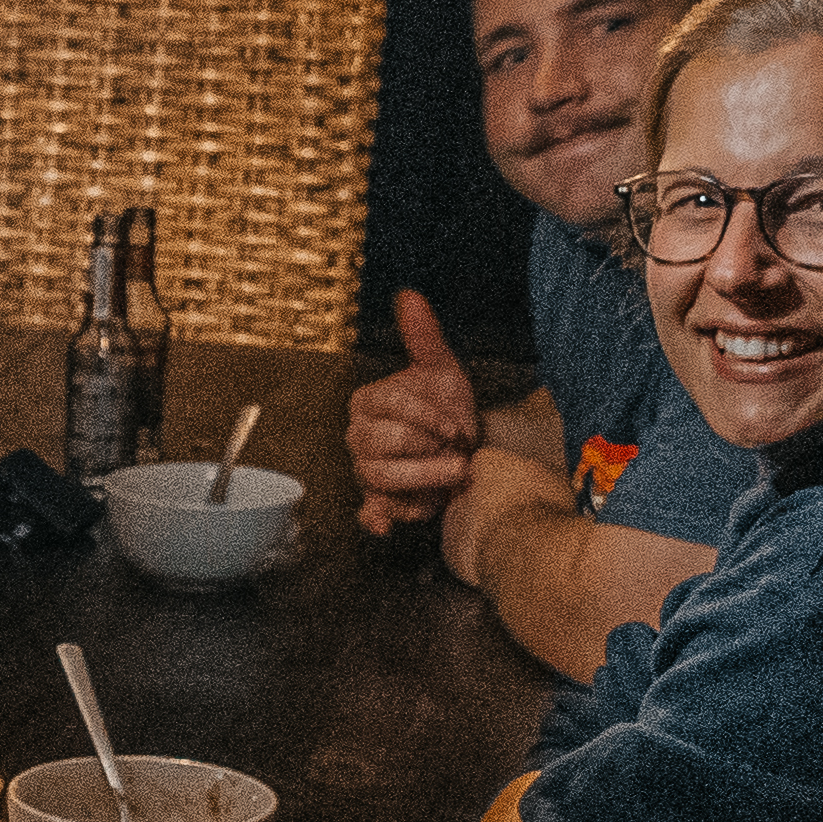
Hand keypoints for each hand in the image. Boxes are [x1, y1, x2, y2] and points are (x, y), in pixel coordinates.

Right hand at [344, 290, 482, 537]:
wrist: (463, 446)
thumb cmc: (446, 406)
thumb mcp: (440, 369)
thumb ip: (423, 336)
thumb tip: (409, 296)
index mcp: (368, 402)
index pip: (386, 406)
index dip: (424, 417)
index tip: (456, 425)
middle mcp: (360, 436)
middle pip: (378, 446)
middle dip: (423, 449)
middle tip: (458, 450)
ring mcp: (366, 471)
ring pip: (378, 478)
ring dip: (421, 479)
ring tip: (456, 474)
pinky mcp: (380, 501)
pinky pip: (370, 512)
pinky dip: (377, 520)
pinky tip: (386, 525)